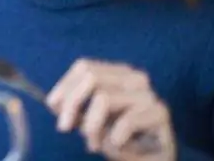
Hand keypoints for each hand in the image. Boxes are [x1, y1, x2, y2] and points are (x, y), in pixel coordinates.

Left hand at [47, 58, 175, 159]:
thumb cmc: (121, 139)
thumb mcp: (92, 121)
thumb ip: (76, 108)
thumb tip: (55, 102)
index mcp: (118, 73)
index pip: (84, 67)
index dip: (65, 86)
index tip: (53, 107)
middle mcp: (135, 78)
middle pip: (91, 77)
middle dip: (72, 104)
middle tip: (66, 128)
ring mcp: (149, 94)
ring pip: (104, 98)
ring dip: (92, 126)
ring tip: (94, 144)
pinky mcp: (160, 113)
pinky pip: (125, 122)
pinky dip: (114, 138)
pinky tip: (117, 146)